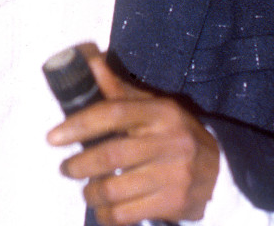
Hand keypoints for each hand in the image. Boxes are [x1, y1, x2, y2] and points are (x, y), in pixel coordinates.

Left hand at [47, 44, 219, 225]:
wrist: (220, 170)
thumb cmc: (174, 134)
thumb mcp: (153, 108)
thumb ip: (119, 91)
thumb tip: (91, 63)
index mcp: (162, 113)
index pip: (113, 114)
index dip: (79, 125)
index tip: (52, 137)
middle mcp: (171, 141)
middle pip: (110, 155)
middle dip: (78, 165)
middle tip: (66, 168)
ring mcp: (175, 174)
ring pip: (114, 189)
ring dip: (90, 193)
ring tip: (87, 191)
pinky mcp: (176, 202)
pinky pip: (126, 214)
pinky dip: (107, 215)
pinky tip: (105, 209)